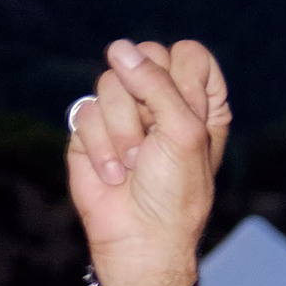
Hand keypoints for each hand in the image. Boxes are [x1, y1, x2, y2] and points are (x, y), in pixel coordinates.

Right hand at [66, 39, 228, 285]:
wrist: (140, 237)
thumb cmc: (175, 193)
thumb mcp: (183, 134)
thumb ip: (158, 84)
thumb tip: (119, 48)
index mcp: (199, 104)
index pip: (190, 55)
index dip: (183, 76)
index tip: (187, 112)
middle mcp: (161, 103)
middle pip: (144, 58)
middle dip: (148, 102)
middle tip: (157, 141)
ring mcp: (124, 114)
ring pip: (110, 82)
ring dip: (124, 131)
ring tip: (136, 164)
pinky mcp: (91, 129)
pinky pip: (86, 112)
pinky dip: (101, 148)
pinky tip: (115, 174)